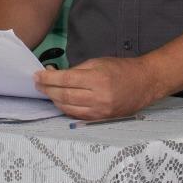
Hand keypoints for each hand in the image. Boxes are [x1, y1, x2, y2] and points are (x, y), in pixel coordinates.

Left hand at [34, 56, 159, 120]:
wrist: (144, 83)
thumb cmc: (121, 69)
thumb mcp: (98, 62)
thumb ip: (76, 70)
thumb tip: (54, 74)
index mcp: (97, 79)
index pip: (66, 80)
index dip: (48, 78)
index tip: (37, 75)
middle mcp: (98, 98)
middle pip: (64, 96)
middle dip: (47, 90)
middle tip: (38, 83)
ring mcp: (100, 112)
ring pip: (68, 109)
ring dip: (53, 100)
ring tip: (47, 91)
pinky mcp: (101, 120)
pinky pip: (77, 116)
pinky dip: (65, 109)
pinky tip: (59, 101)